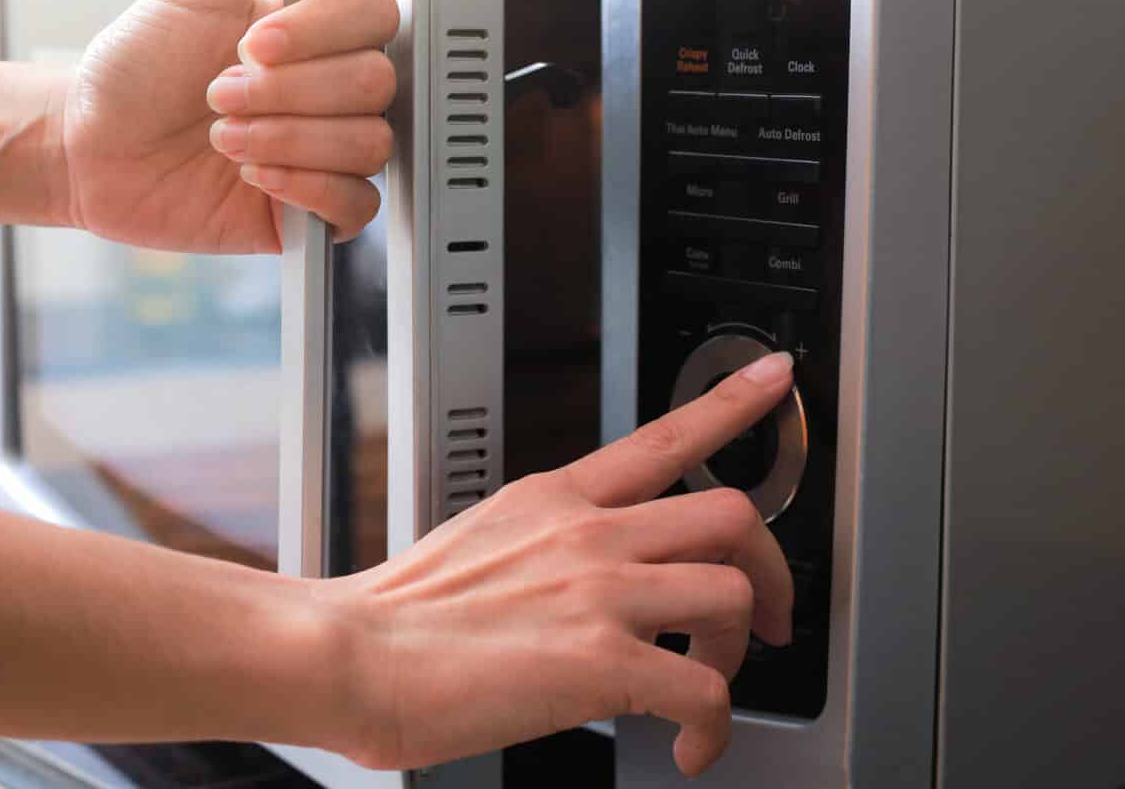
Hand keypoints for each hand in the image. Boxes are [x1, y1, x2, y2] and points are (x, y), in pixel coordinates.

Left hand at [53, 0, 399, 251]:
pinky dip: (306, 190)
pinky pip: (356, 207)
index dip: (320, 33)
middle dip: (288, 93)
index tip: (254, 42)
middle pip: (375, 84)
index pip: (374, 17)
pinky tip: (256, 178)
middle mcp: (326, 89)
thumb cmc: (134, 69)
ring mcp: (323, 150)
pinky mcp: (311, 212)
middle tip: (220, 93)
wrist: (91, 149)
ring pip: (368, 145)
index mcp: (312, 31)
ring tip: (226, 138)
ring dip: (285, 140)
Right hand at [323, 352, 796, 776]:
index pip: (664, 435)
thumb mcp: (480, 540)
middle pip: (732, 514)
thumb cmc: (399, 616)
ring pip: (734, 594)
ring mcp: (600, 591)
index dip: (733, 402)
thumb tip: (577, 580)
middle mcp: (590, 533)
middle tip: (768, 619)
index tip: (773, 377)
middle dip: (769, 570)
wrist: (351, 656)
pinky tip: (687, 748)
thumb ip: (544, 544)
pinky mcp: (602, 661)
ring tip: (705, 689)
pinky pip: (705, 693)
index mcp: (556, 499)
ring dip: (738, 653)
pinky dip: (713, 730)